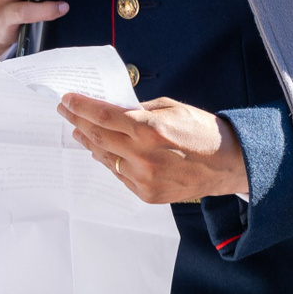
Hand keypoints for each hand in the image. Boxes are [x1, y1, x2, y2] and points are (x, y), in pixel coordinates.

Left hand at [58, 93, 250, 203]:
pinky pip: (119, 173)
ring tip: (78, 130)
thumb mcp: (170, 108)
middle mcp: (143, 155)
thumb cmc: (201, 131)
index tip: (67, 99)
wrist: (227, 163)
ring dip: (89, 142)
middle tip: (65, 111)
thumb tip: (112, 109)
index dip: (81, 107)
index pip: (103, 116)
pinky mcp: (147, 193)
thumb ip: (139, 109)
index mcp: (149, 129)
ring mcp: (144, 178)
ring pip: (105, 157)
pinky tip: (101, 150)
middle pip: (98, 136)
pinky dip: (108, 159)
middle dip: (78, 121)